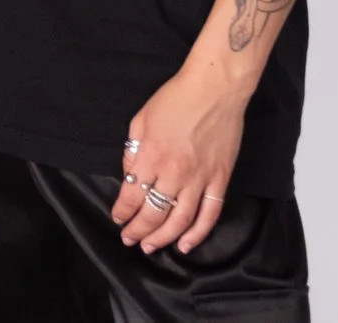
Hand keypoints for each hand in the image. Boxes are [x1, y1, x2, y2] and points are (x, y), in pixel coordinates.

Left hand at [113, 61, 249, 254]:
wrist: (214, 90)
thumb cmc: (174, 99)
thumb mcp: (140, 120)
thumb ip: (132, 150)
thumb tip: (129, 174)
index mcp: (150, 156)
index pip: (131, 195)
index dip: (122, 212)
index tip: (118, 219)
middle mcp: (173, 173)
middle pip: (153, 213)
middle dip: (138, 230)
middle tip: (130, 239)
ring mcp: (199, 179)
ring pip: (180, 221)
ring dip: (163, 238)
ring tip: (150, 247)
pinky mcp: (220, 180)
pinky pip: (210, 214)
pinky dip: (198, 233)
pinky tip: (186, 244)